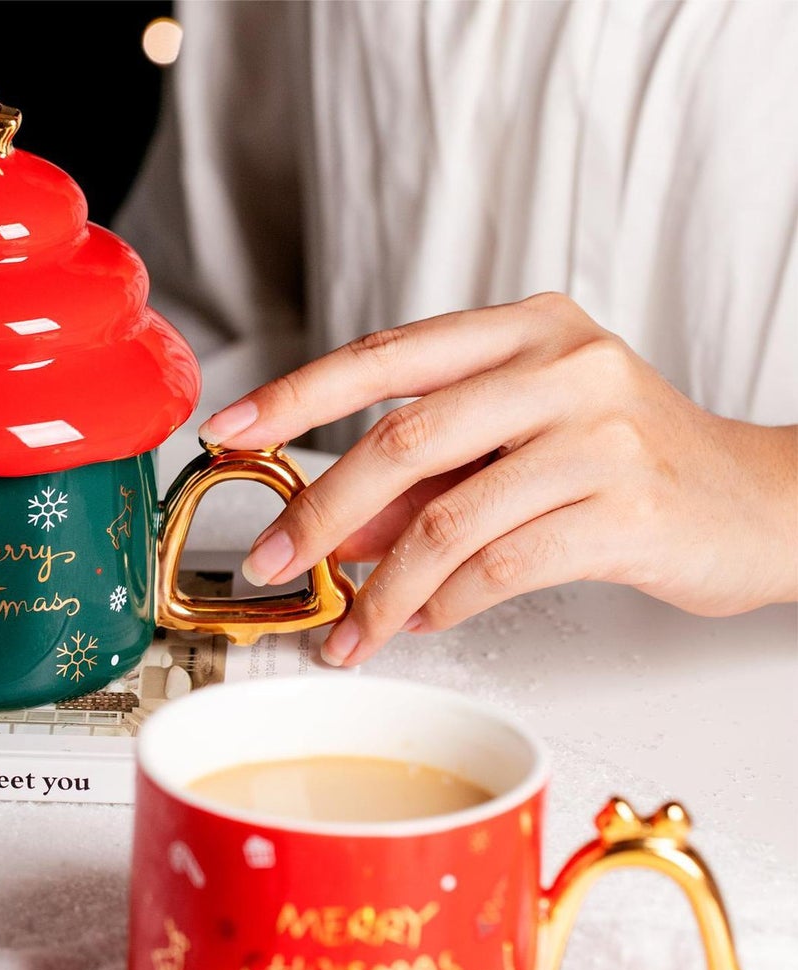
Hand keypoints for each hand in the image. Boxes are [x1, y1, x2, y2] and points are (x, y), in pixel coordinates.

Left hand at [198, 293, 797, 666]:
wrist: (759, 503)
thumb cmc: (628, 469)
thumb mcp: (518, 451)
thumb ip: (428, 480)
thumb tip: (332, 527)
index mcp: (526, 330)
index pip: (385, 355)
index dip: (297, 396)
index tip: (230, 432)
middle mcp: (564, 365)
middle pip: (402, 438)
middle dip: (319, 511)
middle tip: (271, 561)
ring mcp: (599, 433)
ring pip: (447, 518)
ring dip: (380, 590)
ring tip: (348, 633)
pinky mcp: (625, 508)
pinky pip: (500, 567)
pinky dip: (446, 605)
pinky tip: (425, 622)